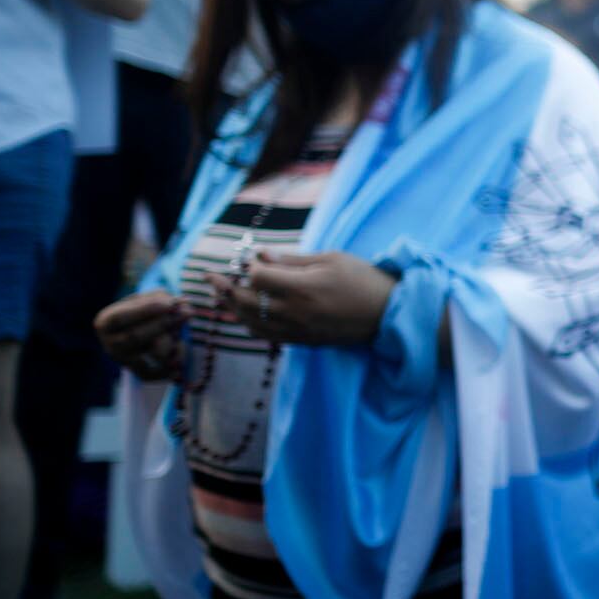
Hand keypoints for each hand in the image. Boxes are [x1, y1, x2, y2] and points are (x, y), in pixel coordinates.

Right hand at [95, 289, 188, 379]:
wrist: (141, 330)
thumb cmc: (143, 309)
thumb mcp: (146, 298)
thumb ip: (159, 298)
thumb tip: (177, 304)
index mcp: (105, 323)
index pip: (120, 318)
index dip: (144, 310)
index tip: (169, 304)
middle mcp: (110, 345)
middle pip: (136, 337)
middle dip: (164, 324)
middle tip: (187, 311)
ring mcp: (125, 360)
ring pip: (152, 354)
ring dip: (172, 340)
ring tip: (180, 330)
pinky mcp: (139, 372)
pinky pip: (159, 373)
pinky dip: (171, 367)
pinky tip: (179, 358)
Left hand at [210, 250, 395, 347]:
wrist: (388, 314)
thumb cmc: (363, 279)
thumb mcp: (331, 259)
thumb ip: (292, 260)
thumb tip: (259, 256)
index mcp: (302, 288)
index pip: (257, 277)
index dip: (247, 267)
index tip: (248, 259)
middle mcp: (294, 312)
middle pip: (245, 302)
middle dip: (223, 288)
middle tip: (210, 277)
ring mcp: (296, 330)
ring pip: (249, 322)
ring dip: (230, 308)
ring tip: (219, 296)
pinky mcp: (301, 342)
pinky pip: (264, 335)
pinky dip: (248, 324)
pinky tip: (242, 315)